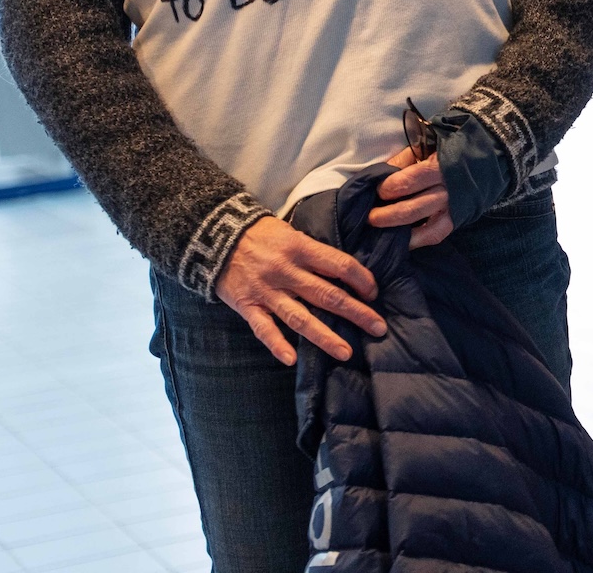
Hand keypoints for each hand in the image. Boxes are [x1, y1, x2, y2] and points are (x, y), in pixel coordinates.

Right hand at [216, 216, 384, 365]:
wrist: (214, 235)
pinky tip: (292, 359)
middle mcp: (286, 271)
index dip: (361, 280)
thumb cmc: (261, 233)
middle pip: (327, 295)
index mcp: (300, 248)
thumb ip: (314, 253)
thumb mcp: (291, 232)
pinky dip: (277, 344)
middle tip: (379, 328)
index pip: (340, 265)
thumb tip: (345, 272)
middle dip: (356, 313)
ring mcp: (266, 290)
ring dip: (325, 337)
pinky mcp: (247, 305)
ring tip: (346, 352)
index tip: (374, 293)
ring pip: (300, 317)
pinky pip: (263, 328)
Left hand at [369, 146, 453, 248]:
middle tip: (370, 217)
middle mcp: (447, 190)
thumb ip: (402, 161)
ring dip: (400, 231)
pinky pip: (435, 235)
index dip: (388, 188)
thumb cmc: (446, 152)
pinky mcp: (455, 221)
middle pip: (413, 208)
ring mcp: (452, 209)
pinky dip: (417, 240)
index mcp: (438, 167)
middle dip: (387, 215)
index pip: (409, 181)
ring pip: (424, 227)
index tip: (376, 191)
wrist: (482, 162)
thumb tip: (378, 176)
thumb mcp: (425, 147)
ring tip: (381, 230)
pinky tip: (402, 241)